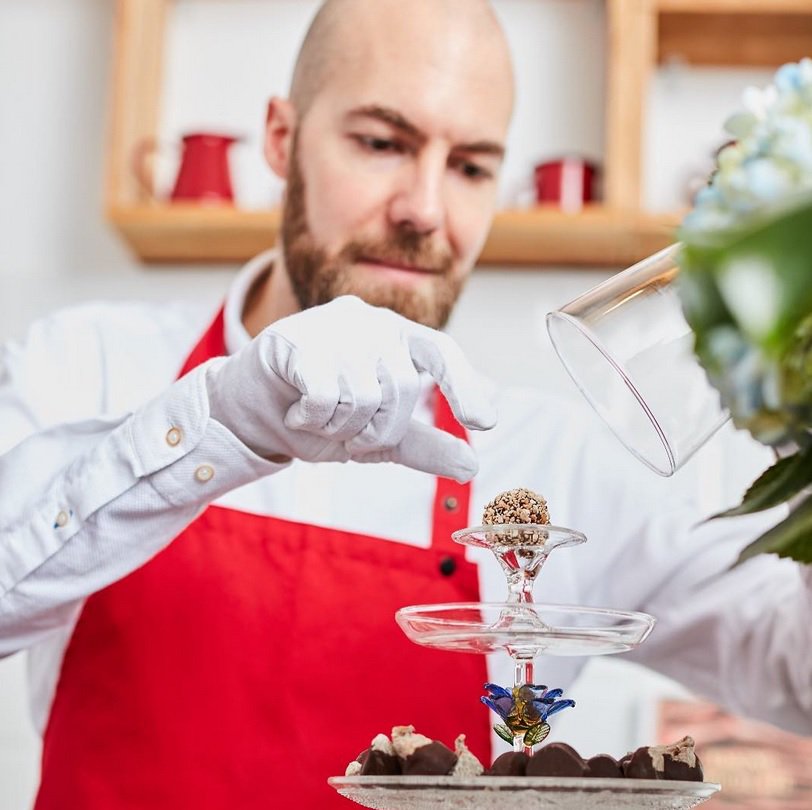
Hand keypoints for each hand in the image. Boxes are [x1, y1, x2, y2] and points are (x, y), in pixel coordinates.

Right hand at [205, 296, 496, 480]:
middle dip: (375, 429)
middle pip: (401, 387)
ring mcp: (331, 326)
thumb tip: (473, 467)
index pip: (440, 352)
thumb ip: (423, 446)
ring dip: (338, 427)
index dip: (463, 385)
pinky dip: (312, 418)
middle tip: (346, 434)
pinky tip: (296, 410)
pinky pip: (326, 395)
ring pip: (361, 396)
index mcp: (395, 337)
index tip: (483, 423)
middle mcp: (368, 322)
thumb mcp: (376, 437)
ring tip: (316, 417)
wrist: (252, 415)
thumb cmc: (319, 419)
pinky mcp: (295, 339)